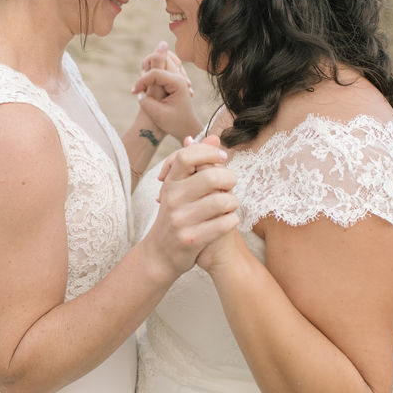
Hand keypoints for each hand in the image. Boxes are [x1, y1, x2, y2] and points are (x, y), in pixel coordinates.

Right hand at [132, 42, 200, 142]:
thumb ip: (146, 101)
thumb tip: (138, 90)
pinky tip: (148, 86)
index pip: (155, 72)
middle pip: (160, 58)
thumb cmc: (175, 123)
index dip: (142, 81)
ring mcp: (177, 76)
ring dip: (150, 67)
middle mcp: (179, 76)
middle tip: (139, 84)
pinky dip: (152, 72)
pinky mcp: (173, 80)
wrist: (187, 128)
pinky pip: (162, 67)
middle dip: (146, 67)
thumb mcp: (159, 115)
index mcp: (177, 83)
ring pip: (161, 59)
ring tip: (144, 84)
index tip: (134, 92)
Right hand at [177, 136, 242, 274]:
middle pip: (212, 177)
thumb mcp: (180, 188)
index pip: (186, 156)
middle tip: (230, 185)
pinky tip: (228, 220)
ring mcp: (181, 220)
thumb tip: (214, 137)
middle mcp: (172, 199)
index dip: (208, 152)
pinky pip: (225, 223)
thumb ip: (198, 162)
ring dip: (233, 202)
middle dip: (229, 179)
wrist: (160, 254)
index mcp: (170, 183)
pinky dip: (232, 220)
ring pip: (223, 201)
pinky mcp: (191, 239)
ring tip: (229, 205)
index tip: (222, 157)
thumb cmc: (177, 215)